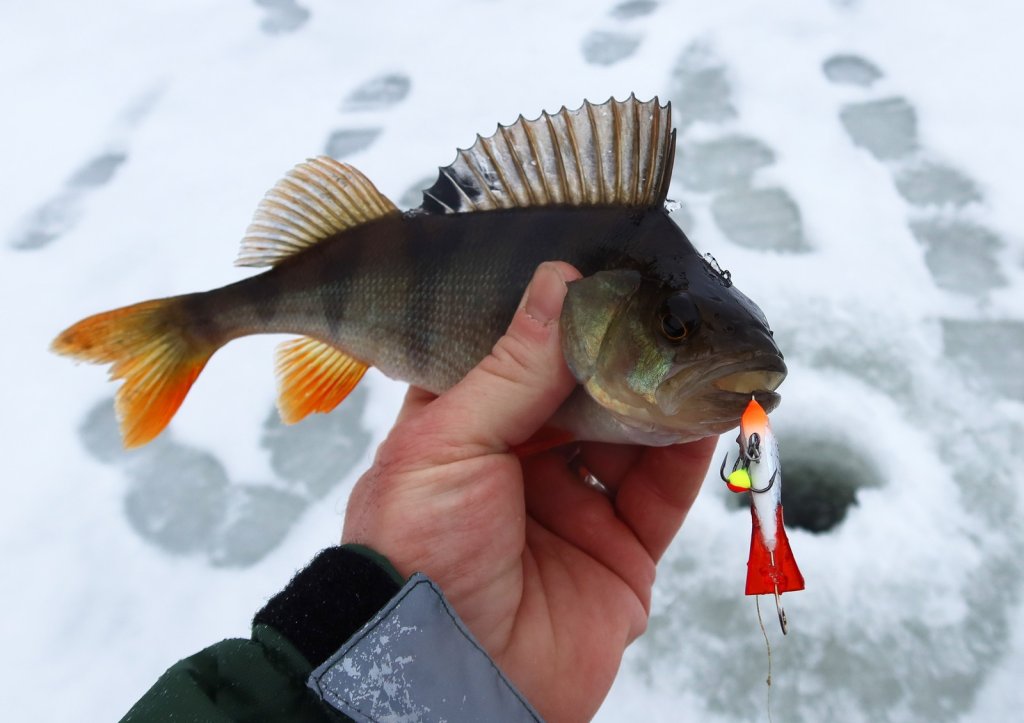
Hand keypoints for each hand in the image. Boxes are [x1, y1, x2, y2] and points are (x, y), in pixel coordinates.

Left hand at [342, 262, 716, 721]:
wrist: (446, 677)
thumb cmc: (418, 552)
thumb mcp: (449, 443)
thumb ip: (512, 366)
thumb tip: (561, 280)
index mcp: (463, 431)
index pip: (515, 358)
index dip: (555, 318)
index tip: (597, 272)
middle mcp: (520, 465)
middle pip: (582, 393)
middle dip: (621, 353)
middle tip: (662, 303)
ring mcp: (572, 509)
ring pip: (631, 436)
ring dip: (663, 395)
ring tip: (696, 346)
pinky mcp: (619, 555)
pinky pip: (664, 493)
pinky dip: (690, 449)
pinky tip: (708, 405)